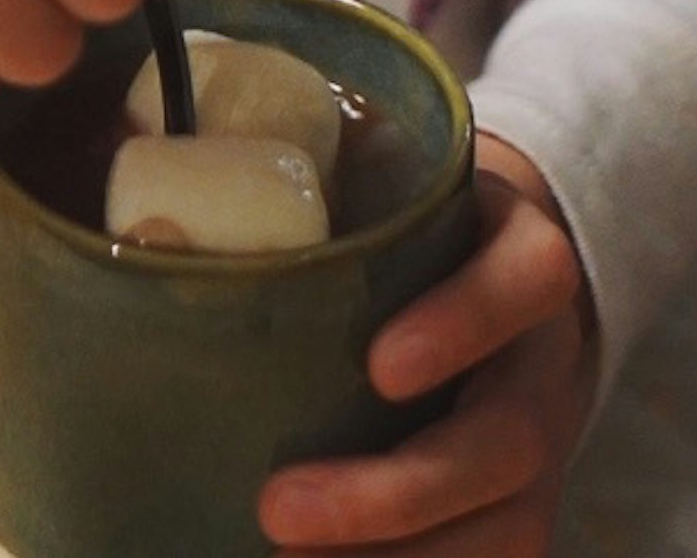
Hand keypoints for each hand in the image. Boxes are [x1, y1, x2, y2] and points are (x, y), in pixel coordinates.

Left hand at [258, 136, 596, 551]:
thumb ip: (319, 188)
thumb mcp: (396, 176)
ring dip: (397, 557)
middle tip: (277, 507)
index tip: (378, 366)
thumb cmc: (420, 219)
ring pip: (507, 525)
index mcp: (522, 257)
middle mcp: (543, 360)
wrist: (509, 276)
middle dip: (395, 491)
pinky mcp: (521, 508)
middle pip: (508, 439)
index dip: (463, 325)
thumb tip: (152, 231)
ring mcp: (544, 447)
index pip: (523, 281)